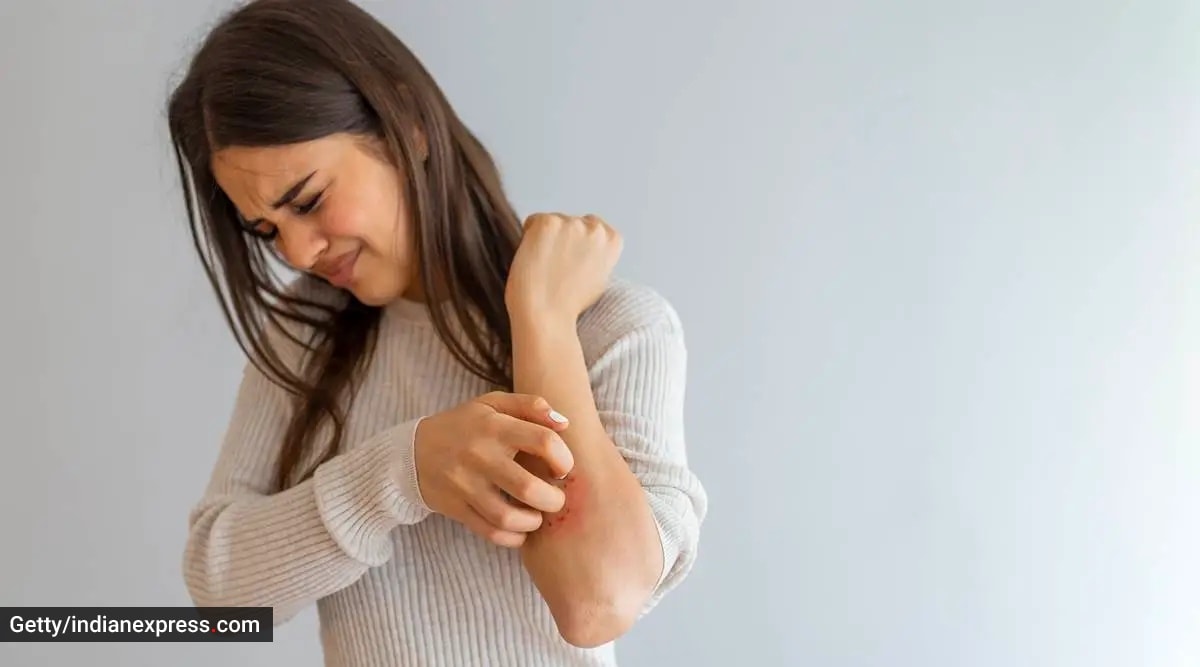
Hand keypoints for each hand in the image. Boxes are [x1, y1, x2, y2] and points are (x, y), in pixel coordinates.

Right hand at [412, 391, 575, 546]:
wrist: (413, 451)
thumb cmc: (465, 426)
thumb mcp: (493, 404)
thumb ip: (531, 406)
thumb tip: (564, 424)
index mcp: (495, 426)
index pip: (543, 442)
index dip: (564, 458)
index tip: (561, 468)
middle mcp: (480, 456)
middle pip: (528, 487)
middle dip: (553, 500)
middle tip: (555, 498)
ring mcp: (465, 485)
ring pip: (507, 517)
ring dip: (532, 522)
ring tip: (537, 515)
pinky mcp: (456, 508)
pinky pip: (490, 533)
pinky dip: (512, 538)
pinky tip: (520, 530)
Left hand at [505, 212, 622, 321]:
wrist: (547, 315)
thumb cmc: (568, 305)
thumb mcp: (598, 277)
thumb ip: (596, 255)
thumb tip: (581, 244)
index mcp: (612, 240)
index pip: (593, 227)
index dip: (578, 245)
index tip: (571, 263)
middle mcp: (596, 228)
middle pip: (572, 222)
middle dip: (562, 239)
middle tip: (556, 268)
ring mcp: (572, 223)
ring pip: (553, 222)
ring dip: (545, 239)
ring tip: (545, 267)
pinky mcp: (548, 223)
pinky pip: (532, 222)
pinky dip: (528, 238)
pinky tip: (534, 259)